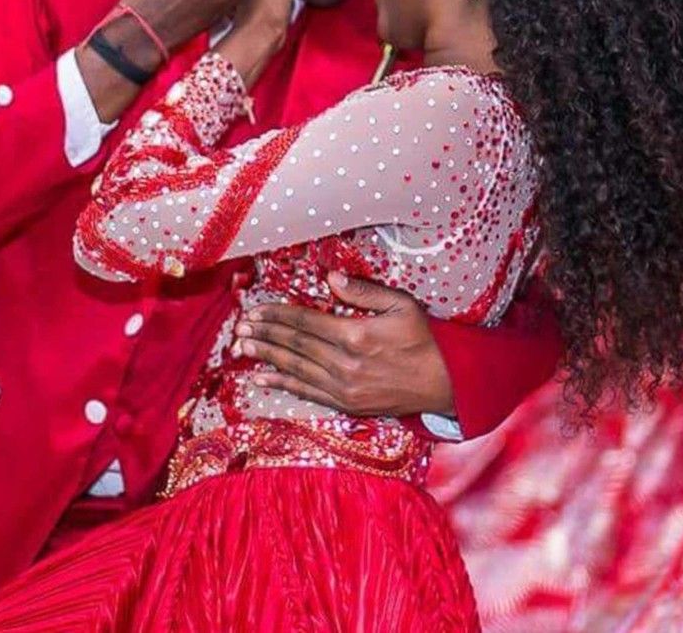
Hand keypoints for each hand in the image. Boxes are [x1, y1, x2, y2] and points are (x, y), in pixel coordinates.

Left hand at [233, 271, 454, 417]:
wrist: (443, 384)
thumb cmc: (423, 339)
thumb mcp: (401, 305)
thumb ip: (363, 291)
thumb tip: (330, 278)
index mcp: (356, 335)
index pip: (306, 322)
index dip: (278, 314)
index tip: (256, 309)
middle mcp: (345, 365)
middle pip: (296, 345)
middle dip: (265, 333)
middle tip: (240, 325)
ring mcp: (344, 389)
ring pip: (296, 369)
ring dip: (267, 356)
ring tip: (242, 346)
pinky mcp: (346, 405)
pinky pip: (307, 392)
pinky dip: (282, 384)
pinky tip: (262, 378)